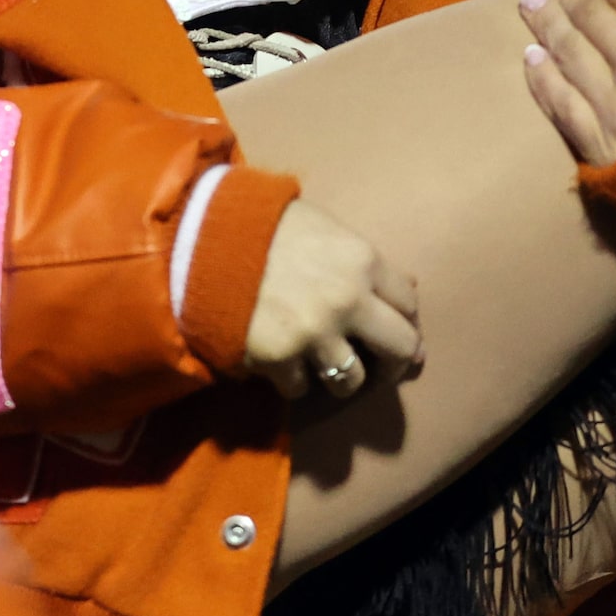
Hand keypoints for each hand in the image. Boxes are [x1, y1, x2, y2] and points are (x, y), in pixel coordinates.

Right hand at [244, 199, 422, 398]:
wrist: (205, 240)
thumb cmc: (267, 227)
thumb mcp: (325, 229)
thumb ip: (364, 261)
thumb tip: (407, 288)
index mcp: (363, 261)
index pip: (410, 304)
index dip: (406, 321)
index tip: (397, 332)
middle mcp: (349, 301)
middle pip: (400, 349)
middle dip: (393, 364)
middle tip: (380, 368)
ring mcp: (315, 334)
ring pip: (352, 380)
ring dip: (341, 378)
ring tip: (325, 369)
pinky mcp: (280, 358)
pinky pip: (300, 389)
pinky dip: (293, 381)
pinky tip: (284, 364)